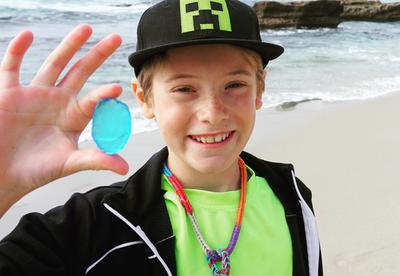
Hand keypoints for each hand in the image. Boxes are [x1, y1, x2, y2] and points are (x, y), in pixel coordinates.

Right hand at [0, 24, 128, 208]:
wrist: (4, 175)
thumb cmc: (37, 170)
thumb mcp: (70, 163)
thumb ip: (96, 160)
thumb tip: (125, 168)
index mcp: (74, 116)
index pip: (93, 100)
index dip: (104, 94)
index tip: (117, 88)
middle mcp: (58, 101)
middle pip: (81, 72)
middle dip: (97, 55)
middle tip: (116, 38)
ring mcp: (34, 94)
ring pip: (54, 64)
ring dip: (69, 46)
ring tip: (86, 28)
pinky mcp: (9, 93)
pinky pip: (12, 67)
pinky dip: (17, 51)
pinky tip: (28, 35)